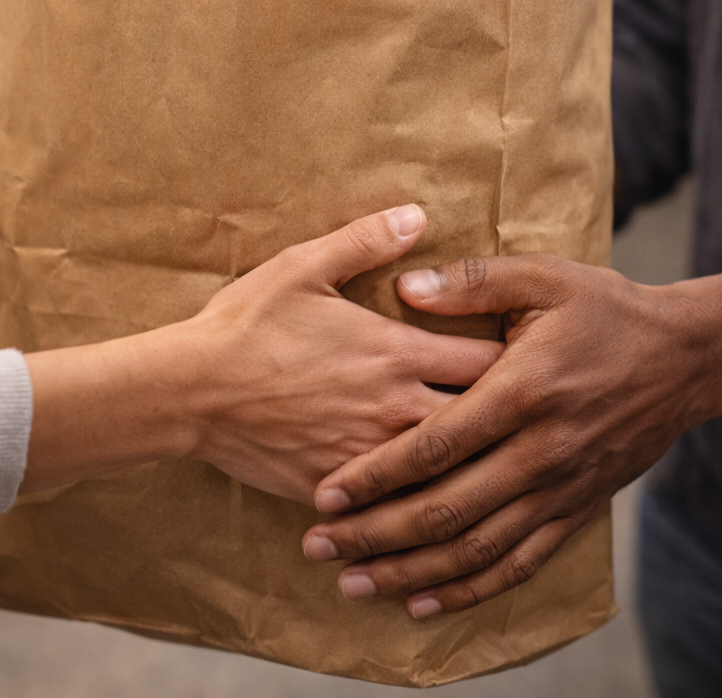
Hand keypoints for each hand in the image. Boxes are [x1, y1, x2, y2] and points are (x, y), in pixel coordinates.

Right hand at [17, 206, 504, 500]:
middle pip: (485, 425)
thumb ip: (367, 240)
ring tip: (502, 466)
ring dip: (476, 468)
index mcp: (396, 352)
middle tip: (529, 416)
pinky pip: (397, 507)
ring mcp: (369, 455)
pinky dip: (421, 504)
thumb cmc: (246, 325)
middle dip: (511, 421)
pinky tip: (438, 503)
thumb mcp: (304, 266)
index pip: (491, 361)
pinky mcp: (340, 489)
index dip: (520, 360)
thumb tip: (420, 215)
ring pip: (449, 475)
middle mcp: (395, 408)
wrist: (188, 392)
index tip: (533, 359)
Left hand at [299, 221, 721, 617]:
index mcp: (522, 392)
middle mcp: (539, 452)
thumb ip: (471, 280)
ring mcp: (559, 489)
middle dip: (375, 534)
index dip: (376, 476)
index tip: (325, 493)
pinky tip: (424, 601)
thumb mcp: (543, 276)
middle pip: (444, 511)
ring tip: (355, 582)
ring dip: (410, 571)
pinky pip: (518, 563)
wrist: (689, 358)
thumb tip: (403, 285)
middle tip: (317, 546)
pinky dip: (469, 588)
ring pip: (475, 549)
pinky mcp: (577, 510)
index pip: (434, 447)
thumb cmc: (607, 311)